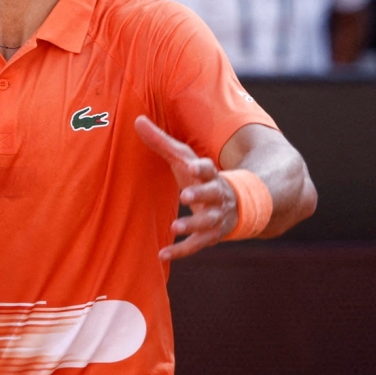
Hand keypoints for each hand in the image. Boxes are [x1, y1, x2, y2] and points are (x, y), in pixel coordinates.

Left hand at [134, 115, 238, 260]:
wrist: (238, 203)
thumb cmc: (200, 176)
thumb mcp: (183, 158)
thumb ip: (160, 142)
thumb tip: (137, 119)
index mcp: (209, 174)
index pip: (208, 168)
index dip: (201, 168)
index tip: (191, 165)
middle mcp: (217, 195)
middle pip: (212, 194)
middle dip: (200, 194)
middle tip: (185, 196)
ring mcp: (216, 217)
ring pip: (208, 222)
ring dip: (193, 224)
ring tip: (175, 228)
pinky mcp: (211, 235)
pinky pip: (197, 244)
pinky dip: (181, 251)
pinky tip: (162, 255)